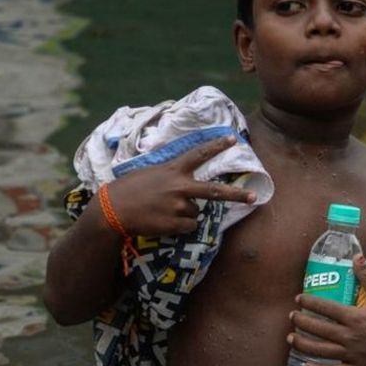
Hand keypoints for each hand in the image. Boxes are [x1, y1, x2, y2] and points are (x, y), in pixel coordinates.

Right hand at [97, 136, 256, 236]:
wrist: (112, 210)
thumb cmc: (128, 189)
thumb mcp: (150, 173)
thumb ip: (170, 175)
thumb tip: (184, 182)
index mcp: (173, 170)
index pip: (199, 154)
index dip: (216, 146)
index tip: (232, 139)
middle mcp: (179, 187)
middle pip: (214, 191)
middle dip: (235, 194)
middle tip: (253, 197)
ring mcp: (178, 207)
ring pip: (196, 213)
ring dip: (186, 215)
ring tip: (164, 212)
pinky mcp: (175, 224)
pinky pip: (188, 227)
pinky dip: (180, 227)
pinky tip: (163, 221)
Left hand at [287, 255, 365, 365]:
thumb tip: (357, 256)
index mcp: (355, 317)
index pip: (325, 308)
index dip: (309, 302)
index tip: (299, 299)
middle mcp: (350, 336)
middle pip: (318, 329)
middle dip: (301, 322)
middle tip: (292, 317)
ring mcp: (352, 355)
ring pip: (321, 351)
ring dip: (303, 345)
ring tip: (290, 340)